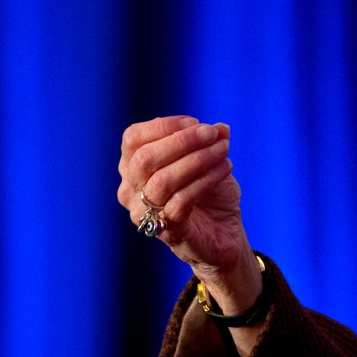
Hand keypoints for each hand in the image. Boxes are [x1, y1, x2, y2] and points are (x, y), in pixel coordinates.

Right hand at [117, 115, 253, 281]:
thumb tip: (221, 128)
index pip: (132, 139)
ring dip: (198, 159)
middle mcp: (130, 191)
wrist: (222, 234)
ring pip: (163, 180)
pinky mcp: (167, 231)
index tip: (195, 122)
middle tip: (212, 135)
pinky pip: (181, 201)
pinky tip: (225, 168)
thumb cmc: (208, 194)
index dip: (163, 126)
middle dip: (182, 141)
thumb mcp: (209, 161)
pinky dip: (206, 180)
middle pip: (144, 159)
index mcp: (133, 167)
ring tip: (223, 150)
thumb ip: (210, 143)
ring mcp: (144, 214)